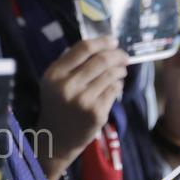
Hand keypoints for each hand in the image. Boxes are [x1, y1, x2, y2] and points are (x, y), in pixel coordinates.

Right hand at [35, 36, 128, 179]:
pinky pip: (114, 90)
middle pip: (101, 60)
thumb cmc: (58, 104)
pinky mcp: (97, 113)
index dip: (102, 42)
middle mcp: (67, 86)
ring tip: (121, 71)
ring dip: (120, 70)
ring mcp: (83, 100)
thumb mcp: (55, 81)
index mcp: (54, 74)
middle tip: (124, 56)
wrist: (56, 138)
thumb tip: (103, 46)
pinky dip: (118, 85)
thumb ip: (72, 63)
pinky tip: (115, 86)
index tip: (113, 41)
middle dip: (117, 55)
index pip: (83, 48)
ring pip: (111, 75)